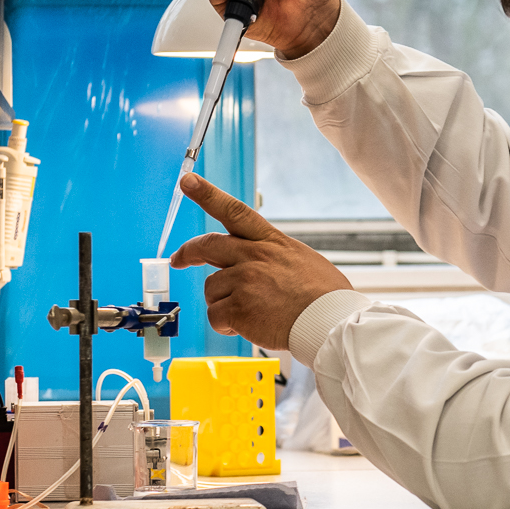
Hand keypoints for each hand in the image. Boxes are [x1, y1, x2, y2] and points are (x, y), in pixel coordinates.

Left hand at [169, 173, 350, 349]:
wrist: (331, 322)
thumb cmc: (324, 298)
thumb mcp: (302, 260)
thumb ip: (273, 257)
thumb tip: (260, 264)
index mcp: (272, 242)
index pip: (234, 210)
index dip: (208, 194)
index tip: (188, 181)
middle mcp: (255, 256)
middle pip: (209, 245)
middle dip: (188, 251)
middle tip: (178, 259)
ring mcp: (245, 280)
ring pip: (211, 288)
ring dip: (222, 303)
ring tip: (250, 313)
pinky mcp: (239, 307)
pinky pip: (215, 315)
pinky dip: (226, 326)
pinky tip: (247, 327)